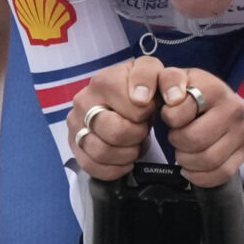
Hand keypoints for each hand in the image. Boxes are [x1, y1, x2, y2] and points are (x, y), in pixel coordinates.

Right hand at [66, 53, 163, 180]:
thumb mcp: (158, 76)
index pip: (133, 106)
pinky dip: (113, 168)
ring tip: (133, 144)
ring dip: (126, 153)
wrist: (123, 101)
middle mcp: (84, 100)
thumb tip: (163, 98)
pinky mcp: (74, 145)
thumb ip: (170, 79)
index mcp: (105, 80)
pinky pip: (91, 166)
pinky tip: (124, 160)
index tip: (147, 109)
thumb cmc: (140, 89)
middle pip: (115, 131)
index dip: (146, 113)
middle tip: (141, 129)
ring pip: (102, 151)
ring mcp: (76, 124)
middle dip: (136, 134)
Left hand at [158, 67, 243, 186]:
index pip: (180, 114)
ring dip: (187, 160)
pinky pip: (221, 174)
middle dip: (177, 141)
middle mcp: (234, 108)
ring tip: (184, 149)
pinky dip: (201, 176)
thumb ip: (168, 80)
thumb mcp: (174, 78)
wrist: (211, 100)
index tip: (171, 115)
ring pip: (208, 160)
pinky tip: (192, 166)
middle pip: (194, 140)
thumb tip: (173, 98)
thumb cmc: (189, 92)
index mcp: (214, 88)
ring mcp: (242, 131)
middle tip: (177, 135)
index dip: (169, 118)